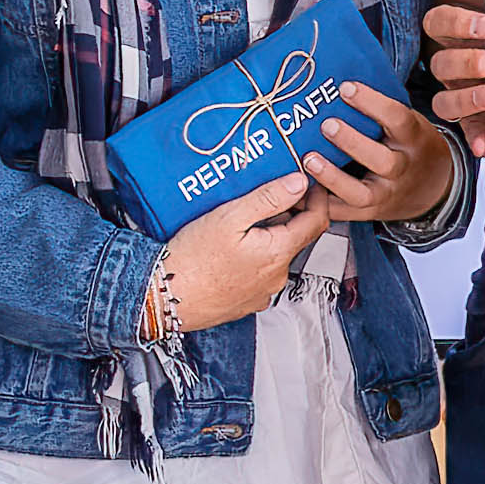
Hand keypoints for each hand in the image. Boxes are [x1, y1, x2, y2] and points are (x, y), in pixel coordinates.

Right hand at [154, 172, 325, 333]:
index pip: (316, 221)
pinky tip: (232, 247)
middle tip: (270, 195)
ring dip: (270, 235)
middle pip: (297, 237)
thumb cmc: (193, 259)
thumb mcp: (230, 217)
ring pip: (277, 255)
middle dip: (290, 214)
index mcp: (277, 252)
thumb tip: (298, 183)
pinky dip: (255, 256)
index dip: (317, 198)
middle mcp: (276, 276)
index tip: (310, 182)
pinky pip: (261, 272)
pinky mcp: (248, 301)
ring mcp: (263, 291)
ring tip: (242, 220)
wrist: (166, 297)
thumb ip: (268, 198)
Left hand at [300, 80, 455, 226]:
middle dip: (352, 142)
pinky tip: (297, 190)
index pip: (397, 118)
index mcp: (413, 138)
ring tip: (308, 159)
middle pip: (381, 160)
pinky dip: (319, 204)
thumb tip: (339, 71)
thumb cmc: (411, 145)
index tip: (346, 88)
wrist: (433, 188)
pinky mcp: (369, 213)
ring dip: (332, 178)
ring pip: (360, 193)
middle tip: (327, 124)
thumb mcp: (408, 121)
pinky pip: (342, 213)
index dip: (372, 103)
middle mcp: (401, 168)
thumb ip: (381, 106)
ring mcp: (385, 194)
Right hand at [419, 3, 484, 149]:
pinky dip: (475, 137)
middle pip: (440, 63)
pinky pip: (466, 130)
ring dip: (465, 98)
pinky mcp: (469, 118)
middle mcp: (449, 63)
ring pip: (443, 99)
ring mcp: (456, 92)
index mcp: (453, 34)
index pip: (438, 22)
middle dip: (464, 62)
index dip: (458, 24)